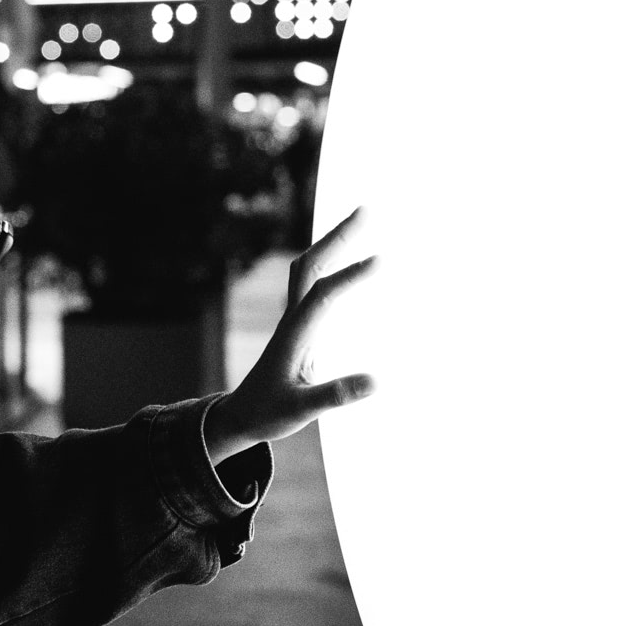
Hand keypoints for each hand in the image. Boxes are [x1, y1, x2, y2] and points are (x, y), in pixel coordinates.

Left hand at [204, 208, 375, 462]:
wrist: (242, 415)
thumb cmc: (270, 413)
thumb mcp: (302, 410)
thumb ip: (336, 395)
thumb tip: (378, 381)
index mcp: (294, 335)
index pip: (323, 296)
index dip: (350, 276)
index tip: (382, 260)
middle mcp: (292, 318)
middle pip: (311, 265)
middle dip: (338, 237)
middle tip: (368, 210)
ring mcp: (293, 317)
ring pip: (308, 267)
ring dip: (332, 241)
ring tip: (362, 218)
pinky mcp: (297, 322)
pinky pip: (312, 279)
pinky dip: (329, 258)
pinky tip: (347, 254)